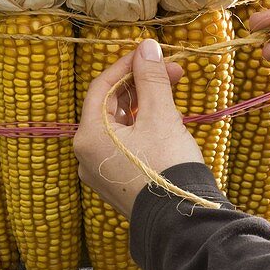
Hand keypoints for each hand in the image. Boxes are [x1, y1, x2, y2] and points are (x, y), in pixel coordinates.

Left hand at [74, 38, 201, 215]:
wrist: (182, 222)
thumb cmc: (167, 166)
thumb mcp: (161, 116)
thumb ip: (151, 78)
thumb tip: (146, 47)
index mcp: (88, 136)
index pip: (102, 87)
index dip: (126, 65)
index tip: (150, 53)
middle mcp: (87, 154)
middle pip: (111, 106)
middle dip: (142, 86)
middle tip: (172, 72)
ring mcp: (101, 171)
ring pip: (120, 126)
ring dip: (146, 106)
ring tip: (174, 98)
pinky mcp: (118, 182)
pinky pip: (125, 145)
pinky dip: (144, 129)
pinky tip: (168, 123)